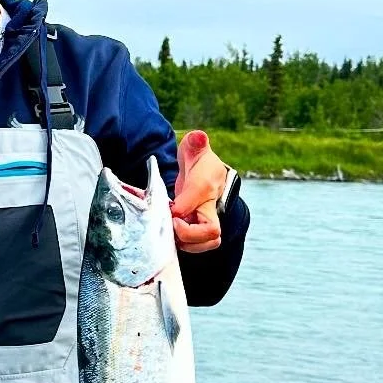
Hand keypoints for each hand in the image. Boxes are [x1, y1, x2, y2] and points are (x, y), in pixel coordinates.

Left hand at [169, 129, 226, 254]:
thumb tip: (199, 136)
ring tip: (171, 233)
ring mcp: (209, 219)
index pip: (199, 193)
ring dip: (188, 243)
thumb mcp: (195, 149)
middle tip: (171, 225)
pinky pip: (202, 246)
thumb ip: (195, 143)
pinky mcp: (203, 231)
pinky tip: (172, 237)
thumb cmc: (199, 163)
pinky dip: (187, 247)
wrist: (210, 176)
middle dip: (189, 233)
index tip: (170, 208)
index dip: (183, 205)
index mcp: (206, 182)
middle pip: (212, 230)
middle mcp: (211, 205)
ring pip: (209, 242)